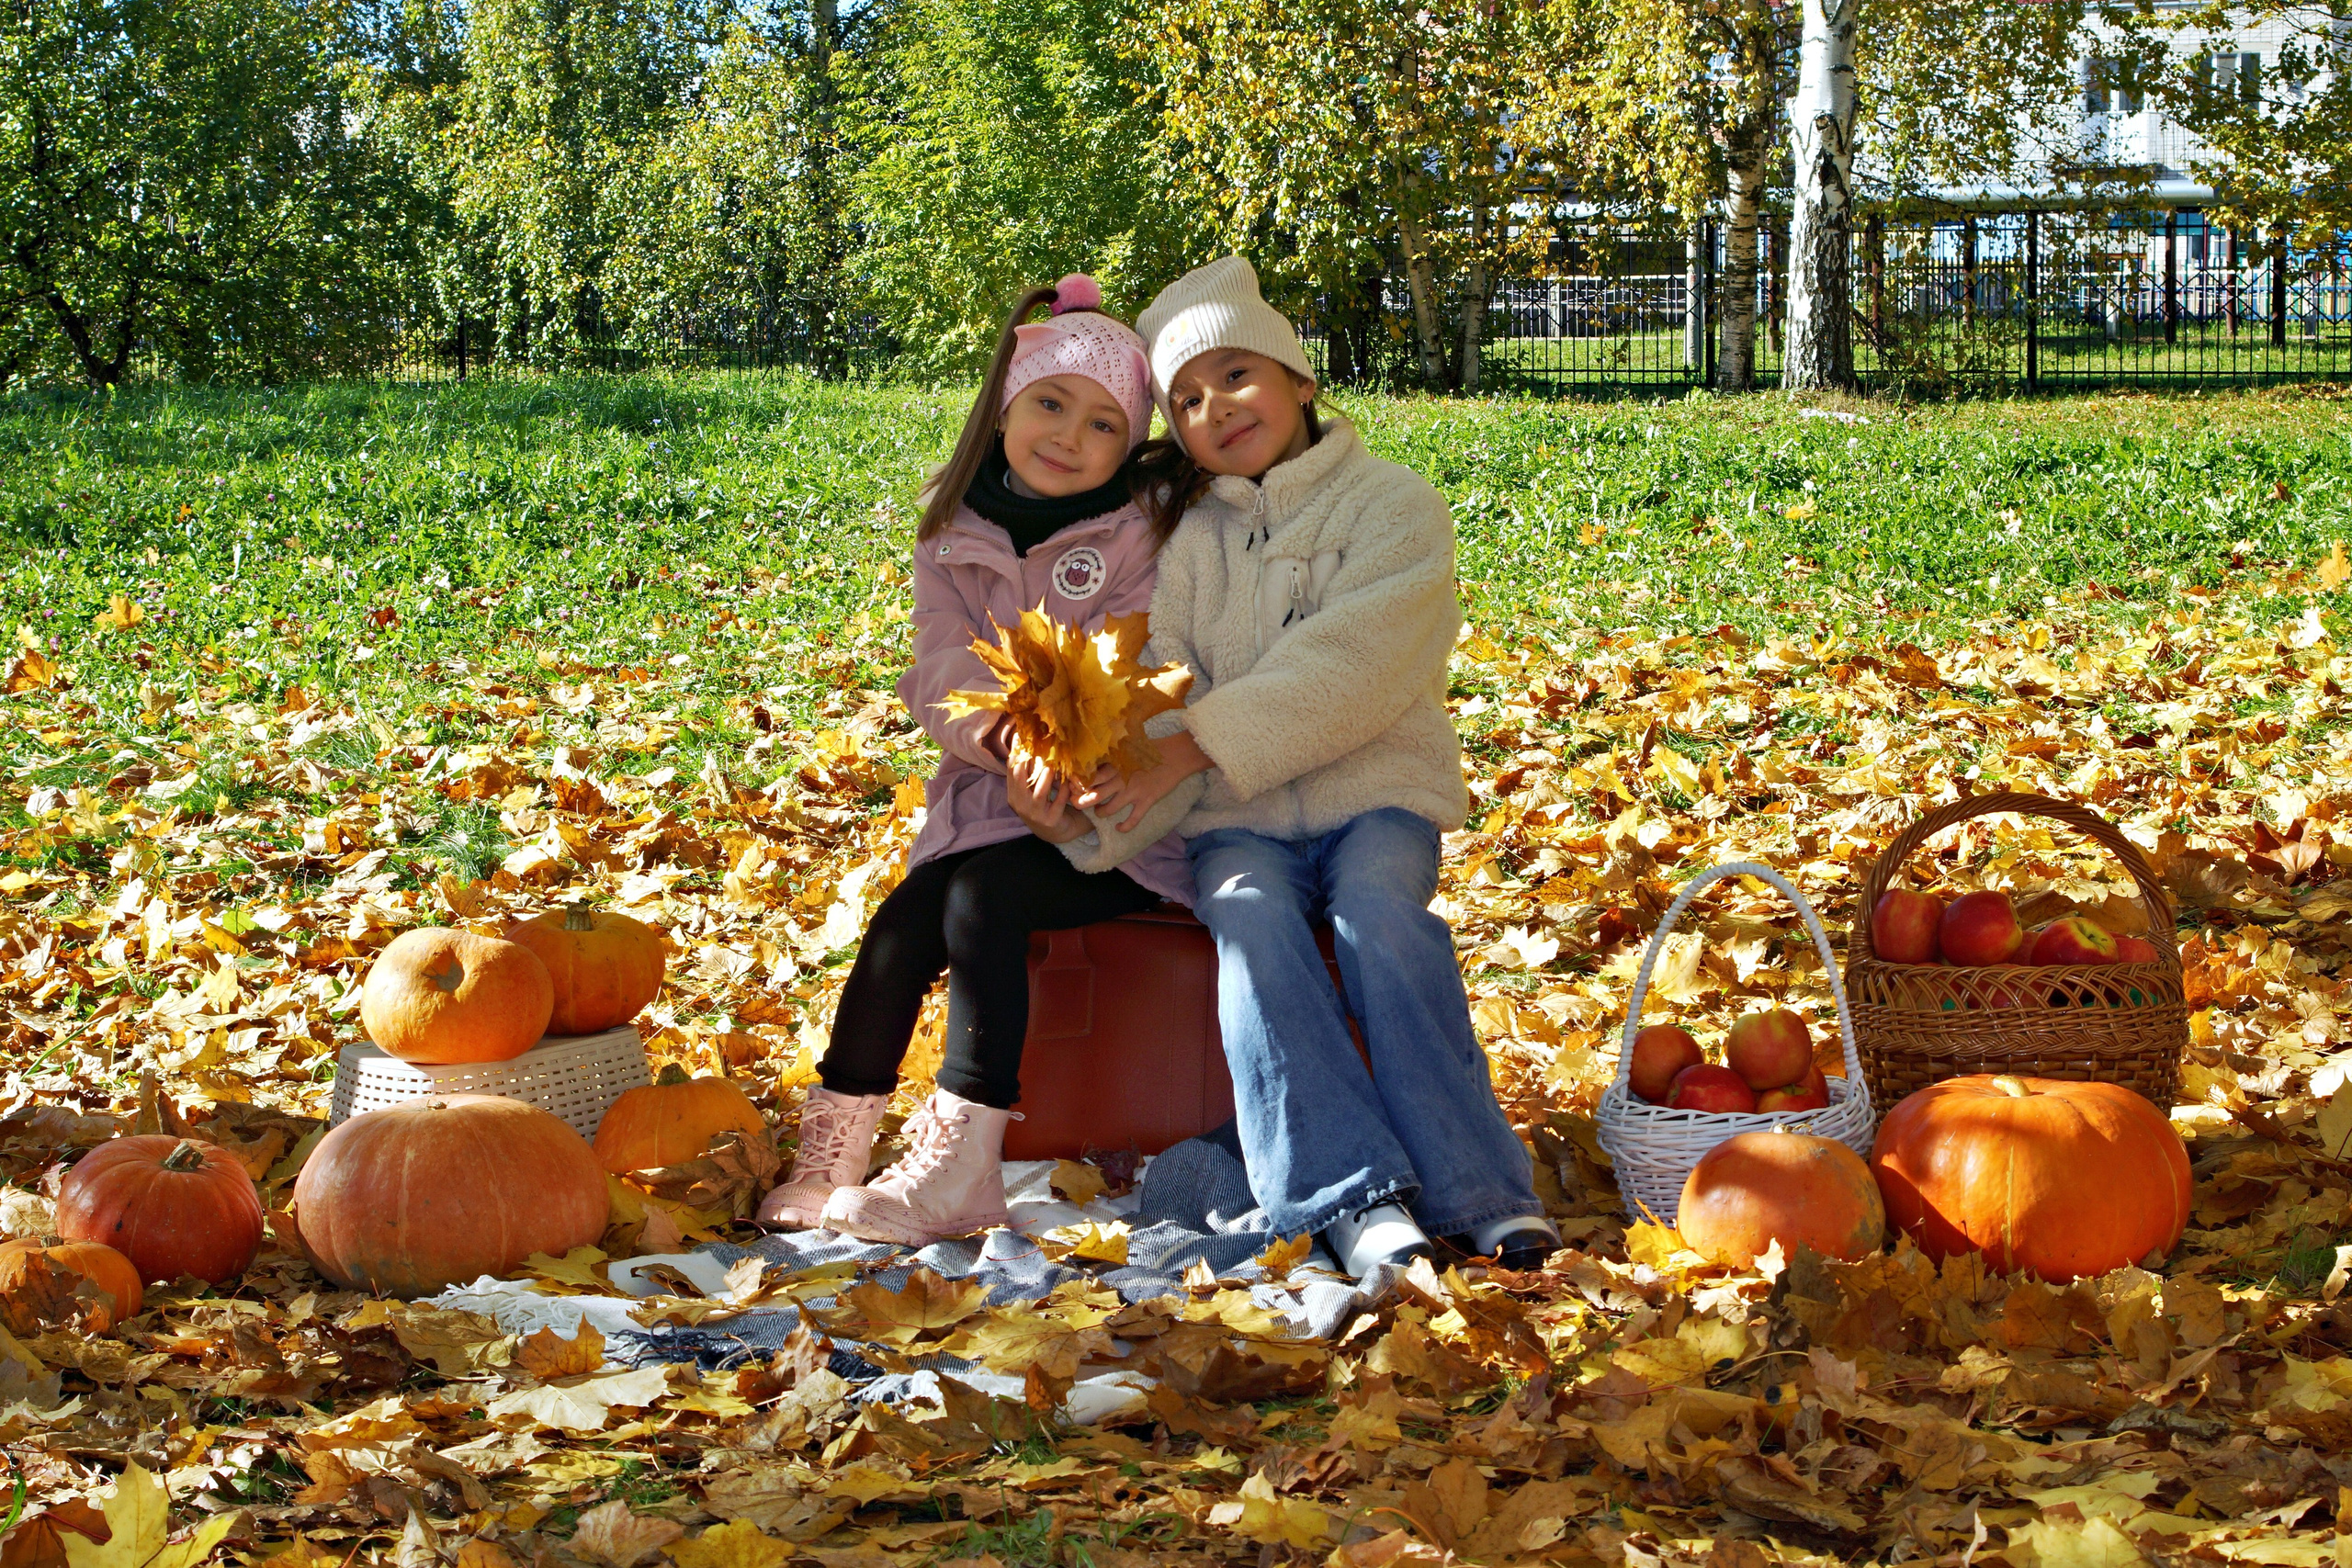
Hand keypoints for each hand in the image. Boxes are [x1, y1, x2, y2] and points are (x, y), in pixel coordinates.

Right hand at [1006, 741, 1089, 844]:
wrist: (1056, 832)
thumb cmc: (1043, 805)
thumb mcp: (1031, 789)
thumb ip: (1028, 771)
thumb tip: (1027, 741)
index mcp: (1013, 794)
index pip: (1011, 770)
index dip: (1015, 752)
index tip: (1020, 734)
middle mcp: (1020, 804)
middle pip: (1020, 779)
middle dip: (1027, 761)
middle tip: (1037, 746)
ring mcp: (1035, 814)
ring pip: (1039, 792)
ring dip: (1046, 776)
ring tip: (1052, 764)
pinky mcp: (1050, 820)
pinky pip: (1057, 802)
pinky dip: (1063, 790)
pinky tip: (1068, 781)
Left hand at [1078, 730, 1212, 832]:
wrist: (1175, 756)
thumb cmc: (1150, 749)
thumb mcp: (1126, 747)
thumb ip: (1110, 756)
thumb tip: (1094, 759)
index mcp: (1114, 766)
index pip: (1088, 778)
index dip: (1078, 786)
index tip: (1075, 788)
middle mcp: (1120, 780)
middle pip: (1093, 796)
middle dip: (1082, 803)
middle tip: (1079, 805)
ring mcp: (1133, 792)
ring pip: (1108, 810)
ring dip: (1100, 814)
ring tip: (1099, 813)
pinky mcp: (1146, 801)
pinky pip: (1132, 820)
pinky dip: (1124, 827)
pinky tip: (1119, 828)